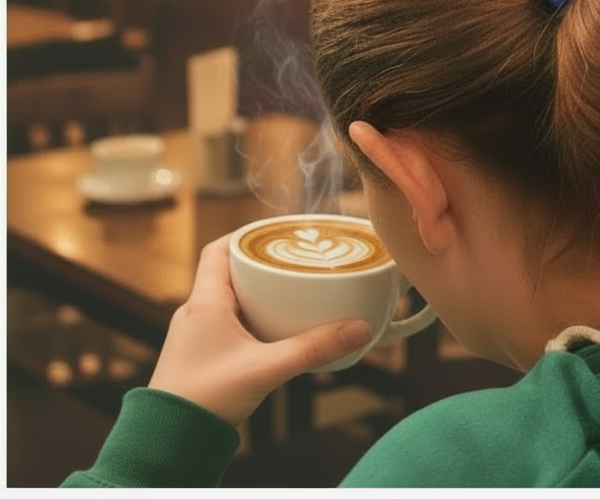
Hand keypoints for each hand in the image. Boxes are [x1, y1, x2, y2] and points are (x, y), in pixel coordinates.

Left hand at [148, 234, 373, 426]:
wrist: (169, 441)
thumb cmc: (203, 399)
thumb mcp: (264, 369)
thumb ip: (312, 349)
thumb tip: (357, 329)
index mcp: (204, 301)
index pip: (218, 249)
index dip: (245, 235)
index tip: (273, 231)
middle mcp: (196, 312)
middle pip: (228, 271)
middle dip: (260, 265)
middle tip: (291, 262)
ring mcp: (197, 336)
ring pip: (229, 300)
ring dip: (256, 294)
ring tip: (290, 293)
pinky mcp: (201, 358)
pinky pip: (229, 325)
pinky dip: (252, 320)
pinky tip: (273, 333)